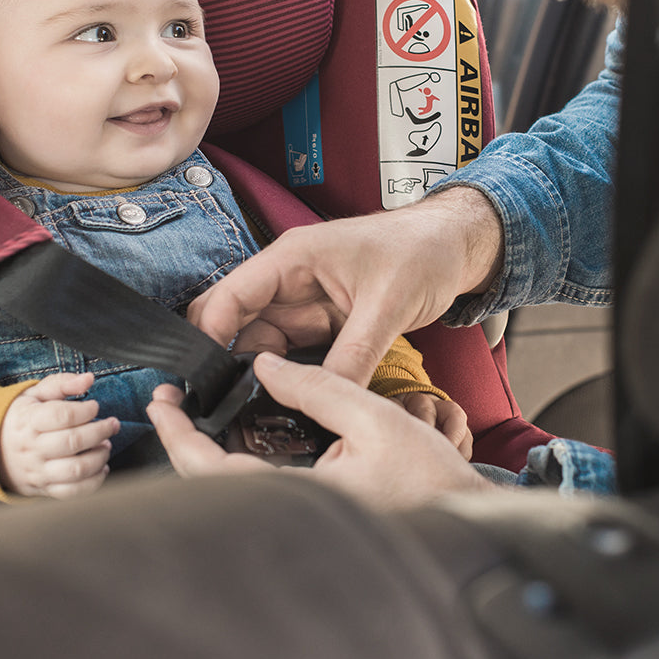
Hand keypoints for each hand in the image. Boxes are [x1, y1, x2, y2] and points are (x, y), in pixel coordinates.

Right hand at [0, 372, 119, 498]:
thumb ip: (62, 383)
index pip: (61, 416)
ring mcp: (38, 471)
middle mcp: (32, 449)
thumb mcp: (35, 394)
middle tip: (112, 424)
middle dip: (100, 431)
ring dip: (99, 457)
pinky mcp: (44, 489)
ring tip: (105, 445)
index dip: (85, 410)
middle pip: (73, 442)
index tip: (94, 406)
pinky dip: (94, 482)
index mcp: (28, 421)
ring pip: (75, 470)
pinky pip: (72, 492)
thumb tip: (88, 379)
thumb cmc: (21, 418)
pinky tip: (101, 467)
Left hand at [148, 353, 497, 509]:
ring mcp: (300, 516)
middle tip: (170, 401)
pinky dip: (238, 459)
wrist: (464, 512)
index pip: (213, 470)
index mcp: (300, 495)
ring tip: (198, 409)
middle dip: (184, 440)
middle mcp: (292, 512)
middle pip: (212, 483)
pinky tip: (240, 431)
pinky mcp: (311, 512)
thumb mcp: (375, 416)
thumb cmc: (429, 474)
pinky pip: (258, 487)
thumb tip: (265, 364)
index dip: (179, 435)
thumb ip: (317, 387)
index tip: (162, 402)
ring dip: (208, 449)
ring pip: (233, 486)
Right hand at [187, 187, 504, 385]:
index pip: (230, 297)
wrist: (456, 246)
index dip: (209, 337)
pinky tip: (289, 401)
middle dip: (227, 362)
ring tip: (256, 412)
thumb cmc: (422, 251)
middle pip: (236, 323)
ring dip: (260, 375)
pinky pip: (293, 353)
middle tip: (226, 407)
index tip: (202, 381)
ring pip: (263, 343)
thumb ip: (354, 355)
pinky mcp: (323, 321)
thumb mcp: (388, 306)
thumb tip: (326, 398)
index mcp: (293, 258)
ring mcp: (305, 302)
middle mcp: (290, 279)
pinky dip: (289, 376)